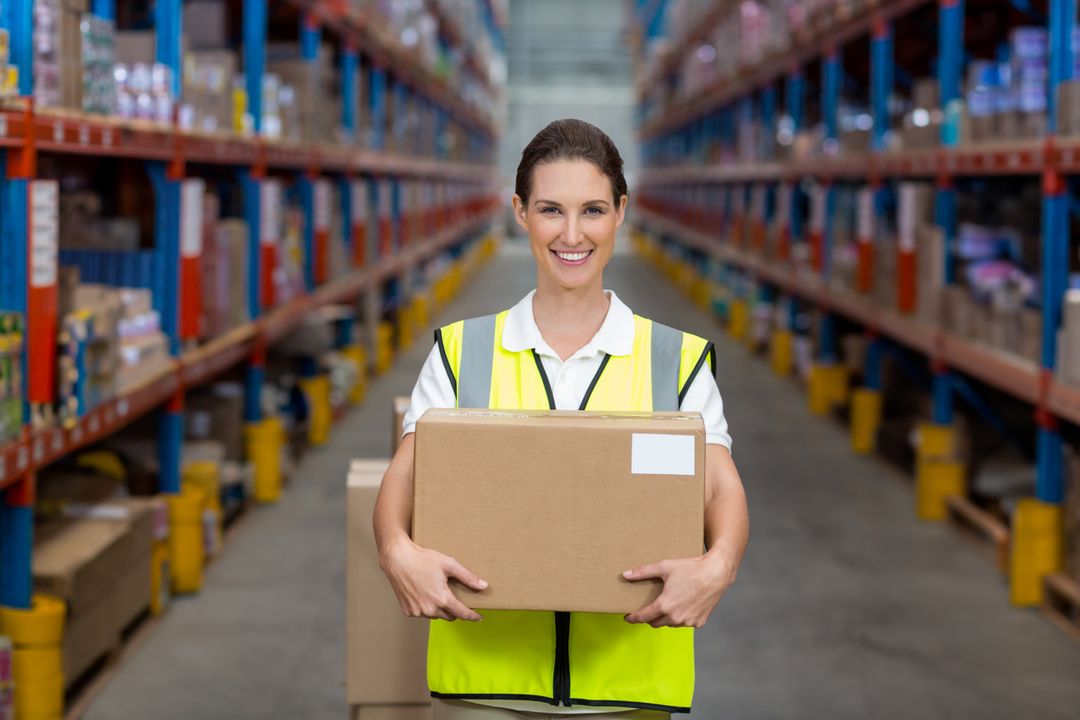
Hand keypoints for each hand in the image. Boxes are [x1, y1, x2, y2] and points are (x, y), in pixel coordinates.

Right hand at [378, 538, 486, 621]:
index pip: (462, 613)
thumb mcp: (449, 564)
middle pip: (450, 616)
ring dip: (440, 608)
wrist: (397, 559)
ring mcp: (417, 612)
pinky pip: (423, 614)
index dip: (472, 616)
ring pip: (436, 615)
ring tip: (437, 593)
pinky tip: (424, 594)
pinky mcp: (408, 611)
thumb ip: (467, 577)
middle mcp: (429, 608)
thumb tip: (483, 586)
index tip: (478, 617)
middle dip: (455, 610)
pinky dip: (426, 607)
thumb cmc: (423, 559)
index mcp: (442, 599)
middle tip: (456, 598)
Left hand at [622, 551, 736, 628]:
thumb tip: (625, 575)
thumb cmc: (690, 569)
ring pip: (670, 623)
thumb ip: (643, 572)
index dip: (633, 618)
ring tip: (667, 605)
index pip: (643, 617)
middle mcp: (676, 617)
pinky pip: (684, 623)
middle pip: (655, 623)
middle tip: (647, 609)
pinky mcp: (699, 622)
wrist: (716, 573)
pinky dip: (680, 617)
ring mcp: (688, 622)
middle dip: (649, 618)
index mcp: (665, 605)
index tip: (628, 618)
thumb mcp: (664, 567)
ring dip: (666, 617)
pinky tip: (682, 606)